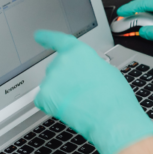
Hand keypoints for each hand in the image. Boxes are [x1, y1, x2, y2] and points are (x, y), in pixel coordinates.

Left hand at [34, 30, 152, 153]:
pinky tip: (68, 109)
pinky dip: (52, 105)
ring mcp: (51, 79)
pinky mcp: (45, 96)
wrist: (111, 118)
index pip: (58, 40)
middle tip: (82, 92)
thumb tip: (84, 70)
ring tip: (80, 102)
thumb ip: (89, 64)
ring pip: (51, 86)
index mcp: (78, 52)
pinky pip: (43, 100)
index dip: (47, 37)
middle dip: (65, 79)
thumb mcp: (106, 70)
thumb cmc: (114, 97)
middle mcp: (61, 61)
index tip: (38, 36)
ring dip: (60, 93)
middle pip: (57, 69)